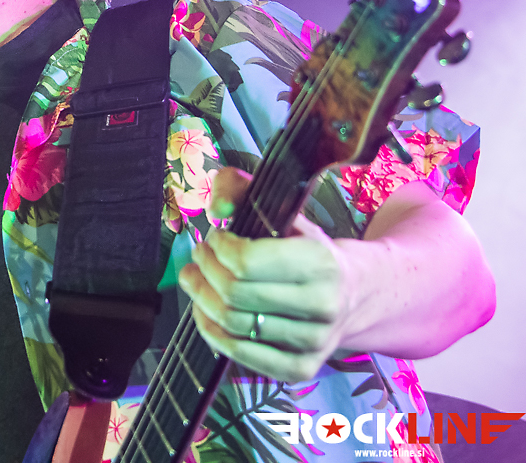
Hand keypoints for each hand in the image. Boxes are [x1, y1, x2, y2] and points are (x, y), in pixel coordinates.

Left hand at [177, 168, 360, 381]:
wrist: (360, 293)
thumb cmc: (308, 247)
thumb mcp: (283, 209)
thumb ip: (241, 189)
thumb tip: (215, 208)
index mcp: (320, 261)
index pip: (244, 261)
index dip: (217, 247)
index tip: (215, 238)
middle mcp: (322, 304)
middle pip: (233, 293)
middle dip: (204, 270)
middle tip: (200, 257)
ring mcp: (314, 341)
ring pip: (232, 324)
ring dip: (201, 299)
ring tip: (197, 280)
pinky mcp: (302, 368)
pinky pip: (241, 355)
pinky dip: (212, 333)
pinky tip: (206, 312)